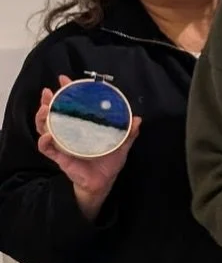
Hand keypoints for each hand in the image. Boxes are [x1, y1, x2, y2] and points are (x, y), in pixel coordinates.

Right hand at [37, 76, 139, 219]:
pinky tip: (47, 135)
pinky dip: (44, 141)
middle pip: (53, 113)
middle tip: (48, 92)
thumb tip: (138, 119)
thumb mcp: (121, 145)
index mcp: (81, 127)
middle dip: (48, 101)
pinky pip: (46, 148)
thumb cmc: (108, 162)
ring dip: (42, 117)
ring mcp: (62, 144)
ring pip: (45, 127)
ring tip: (45, 108)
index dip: (66, 92)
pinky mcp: (59, 157)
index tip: (64, 80)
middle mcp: (68, 133)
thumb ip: (128, 133)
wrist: (103, 183)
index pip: (70, 106)